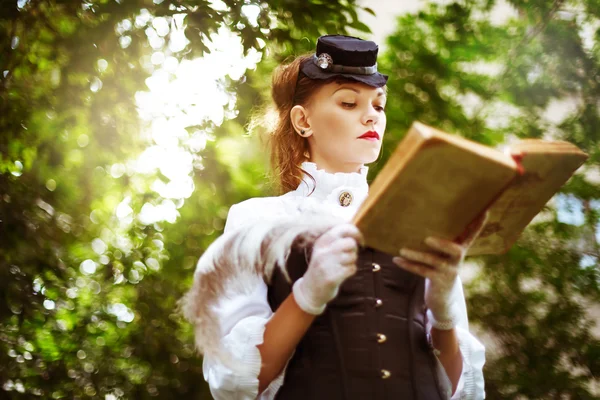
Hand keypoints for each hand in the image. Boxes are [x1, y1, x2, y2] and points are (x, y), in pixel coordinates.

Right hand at [293, 224, 362, 314]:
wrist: (310, 290)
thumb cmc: (322, 268)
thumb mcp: (324, 250)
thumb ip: (336, 241)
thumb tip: (357, 233)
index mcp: (321, 242)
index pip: (342, 229)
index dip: (355, 232)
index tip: (360, 239)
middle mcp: (323, 252)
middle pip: (350, 243)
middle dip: (354, 249)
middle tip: (350, 255)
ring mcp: (326, 265)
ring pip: (352, 256)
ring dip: (352, 261)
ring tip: (343, 266)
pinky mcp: (332, 277)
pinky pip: (352, 269)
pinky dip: (351, 271)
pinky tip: (343, 273)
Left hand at [393, 212, 488, 328]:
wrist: (444, 297)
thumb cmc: (441, 266)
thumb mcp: (445, 253)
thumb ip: (442, 238)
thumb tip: (422, 215)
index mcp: (460, 249)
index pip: (472, 235)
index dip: (478, 225)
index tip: (486, 211)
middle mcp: (457, 260)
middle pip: (456, 251)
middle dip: (443, 244)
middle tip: (427, 238)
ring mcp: (448, 271)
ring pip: (432, 261)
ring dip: (416, 255)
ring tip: (402, 250)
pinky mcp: (438, 281)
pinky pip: (421, 271)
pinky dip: (408, 265)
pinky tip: (395, 260)